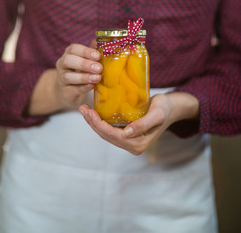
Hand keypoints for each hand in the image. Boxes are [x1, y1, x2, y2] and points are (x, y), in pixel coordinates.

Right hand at [54, 43, 102, 108]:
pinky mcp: (65, 92)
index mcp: (68, 54)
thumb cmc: (78, 72)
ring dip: (84, 77)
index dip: (86, 51)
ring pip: (68, 76)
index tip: (98, 56)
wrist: (67, 91)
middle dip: (84, 63)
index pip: (73, 48)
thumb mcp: (84, 60)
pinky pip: (73, 89)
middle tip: (99, 68)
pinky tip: (92, 86)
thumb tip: (99, 41)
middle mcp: (62, 65)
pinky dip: (84, 87)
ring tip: (97, 77)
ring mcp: (61, 79)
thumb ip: (91, 52)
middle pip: (68, 60)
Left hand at [79, 92, 198, 154]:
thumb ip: (143, 124)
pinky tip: (93, 112)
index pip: (113, 135)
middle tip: (82, 108)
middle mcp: (132, 145)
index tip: (90, 112)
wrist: (171, 108)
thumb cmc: (165, 108)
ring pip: (106, 133)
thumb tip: (126, 133)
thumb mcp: (157, 114)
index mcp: (138, 144)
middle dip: (92, 123)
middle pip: (106, 136)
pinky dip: (100, 121)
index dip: (99, 125)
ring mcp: (129, 141)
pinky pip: (110, 129)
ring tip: (84, 109)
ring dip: (94, 122)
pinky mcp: (126, 134)